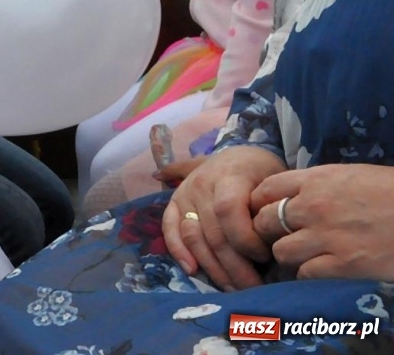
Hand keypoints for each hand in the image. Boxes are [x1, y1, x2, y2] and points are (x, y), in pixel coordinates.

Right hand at [162, 146, 286, 289]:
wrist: (240, 155)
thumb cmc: (263, 172)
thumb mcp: (275, 181)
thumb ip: (270, 208)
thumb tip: (274, 240)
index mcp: (229, 174)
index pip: (228, 210)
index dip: (245, 239)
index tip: (266, 257)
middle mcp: (201, 184)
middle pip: (213, 232)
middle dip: (234, 267)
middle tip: (253, 289)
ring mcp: (184, 193)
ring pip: (194, 237)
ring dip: (213, 268)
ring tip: (232, 288)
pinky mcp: (173, 202)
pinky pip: (169, 228)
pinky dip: (177, 250)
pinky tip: (192, 270)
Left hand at [251, 165, 393, 281]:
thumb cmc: (392, 192)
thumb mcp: (350, 175)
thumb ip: (317, 184)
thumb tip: (293, 194)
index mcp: (316, 180)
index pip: (265, 190)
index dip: (260, 204)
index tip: (265, 212)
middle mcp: (313, 206)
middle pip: (265, 222)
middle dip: (268, 232)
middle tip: (280, 239)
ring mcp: (327, 236)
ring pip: (280, 251)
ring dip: (287, 257)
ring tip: (301, 257)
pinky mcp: (343, 265)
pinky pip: (305, 274)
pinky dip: (308, 275)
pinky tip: (320, 271)